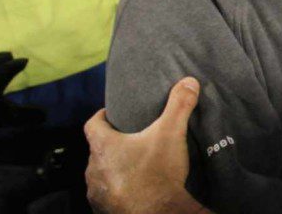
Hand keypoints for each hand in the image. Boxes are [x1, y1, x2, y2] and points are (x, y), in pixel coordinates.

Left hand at [84, 77, 204, 213]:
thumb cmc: (158, 173)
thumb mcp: (172, 133)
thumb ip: (179, 105)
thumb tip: (189, 81)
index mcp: (104, 146)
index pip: (92, 124)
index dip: (102, 117)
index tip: (112, 114)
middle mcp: (94, 169)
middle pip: (98, 150)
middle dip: (113, 144)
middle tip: (133, 140)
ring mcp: (97, 192)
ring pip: (102, 174)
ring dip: (114, 169)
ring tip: (135, 166)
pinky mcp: (104, 210)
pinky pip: (107, 196)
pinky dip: (118, 190)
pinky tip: (135, 189)